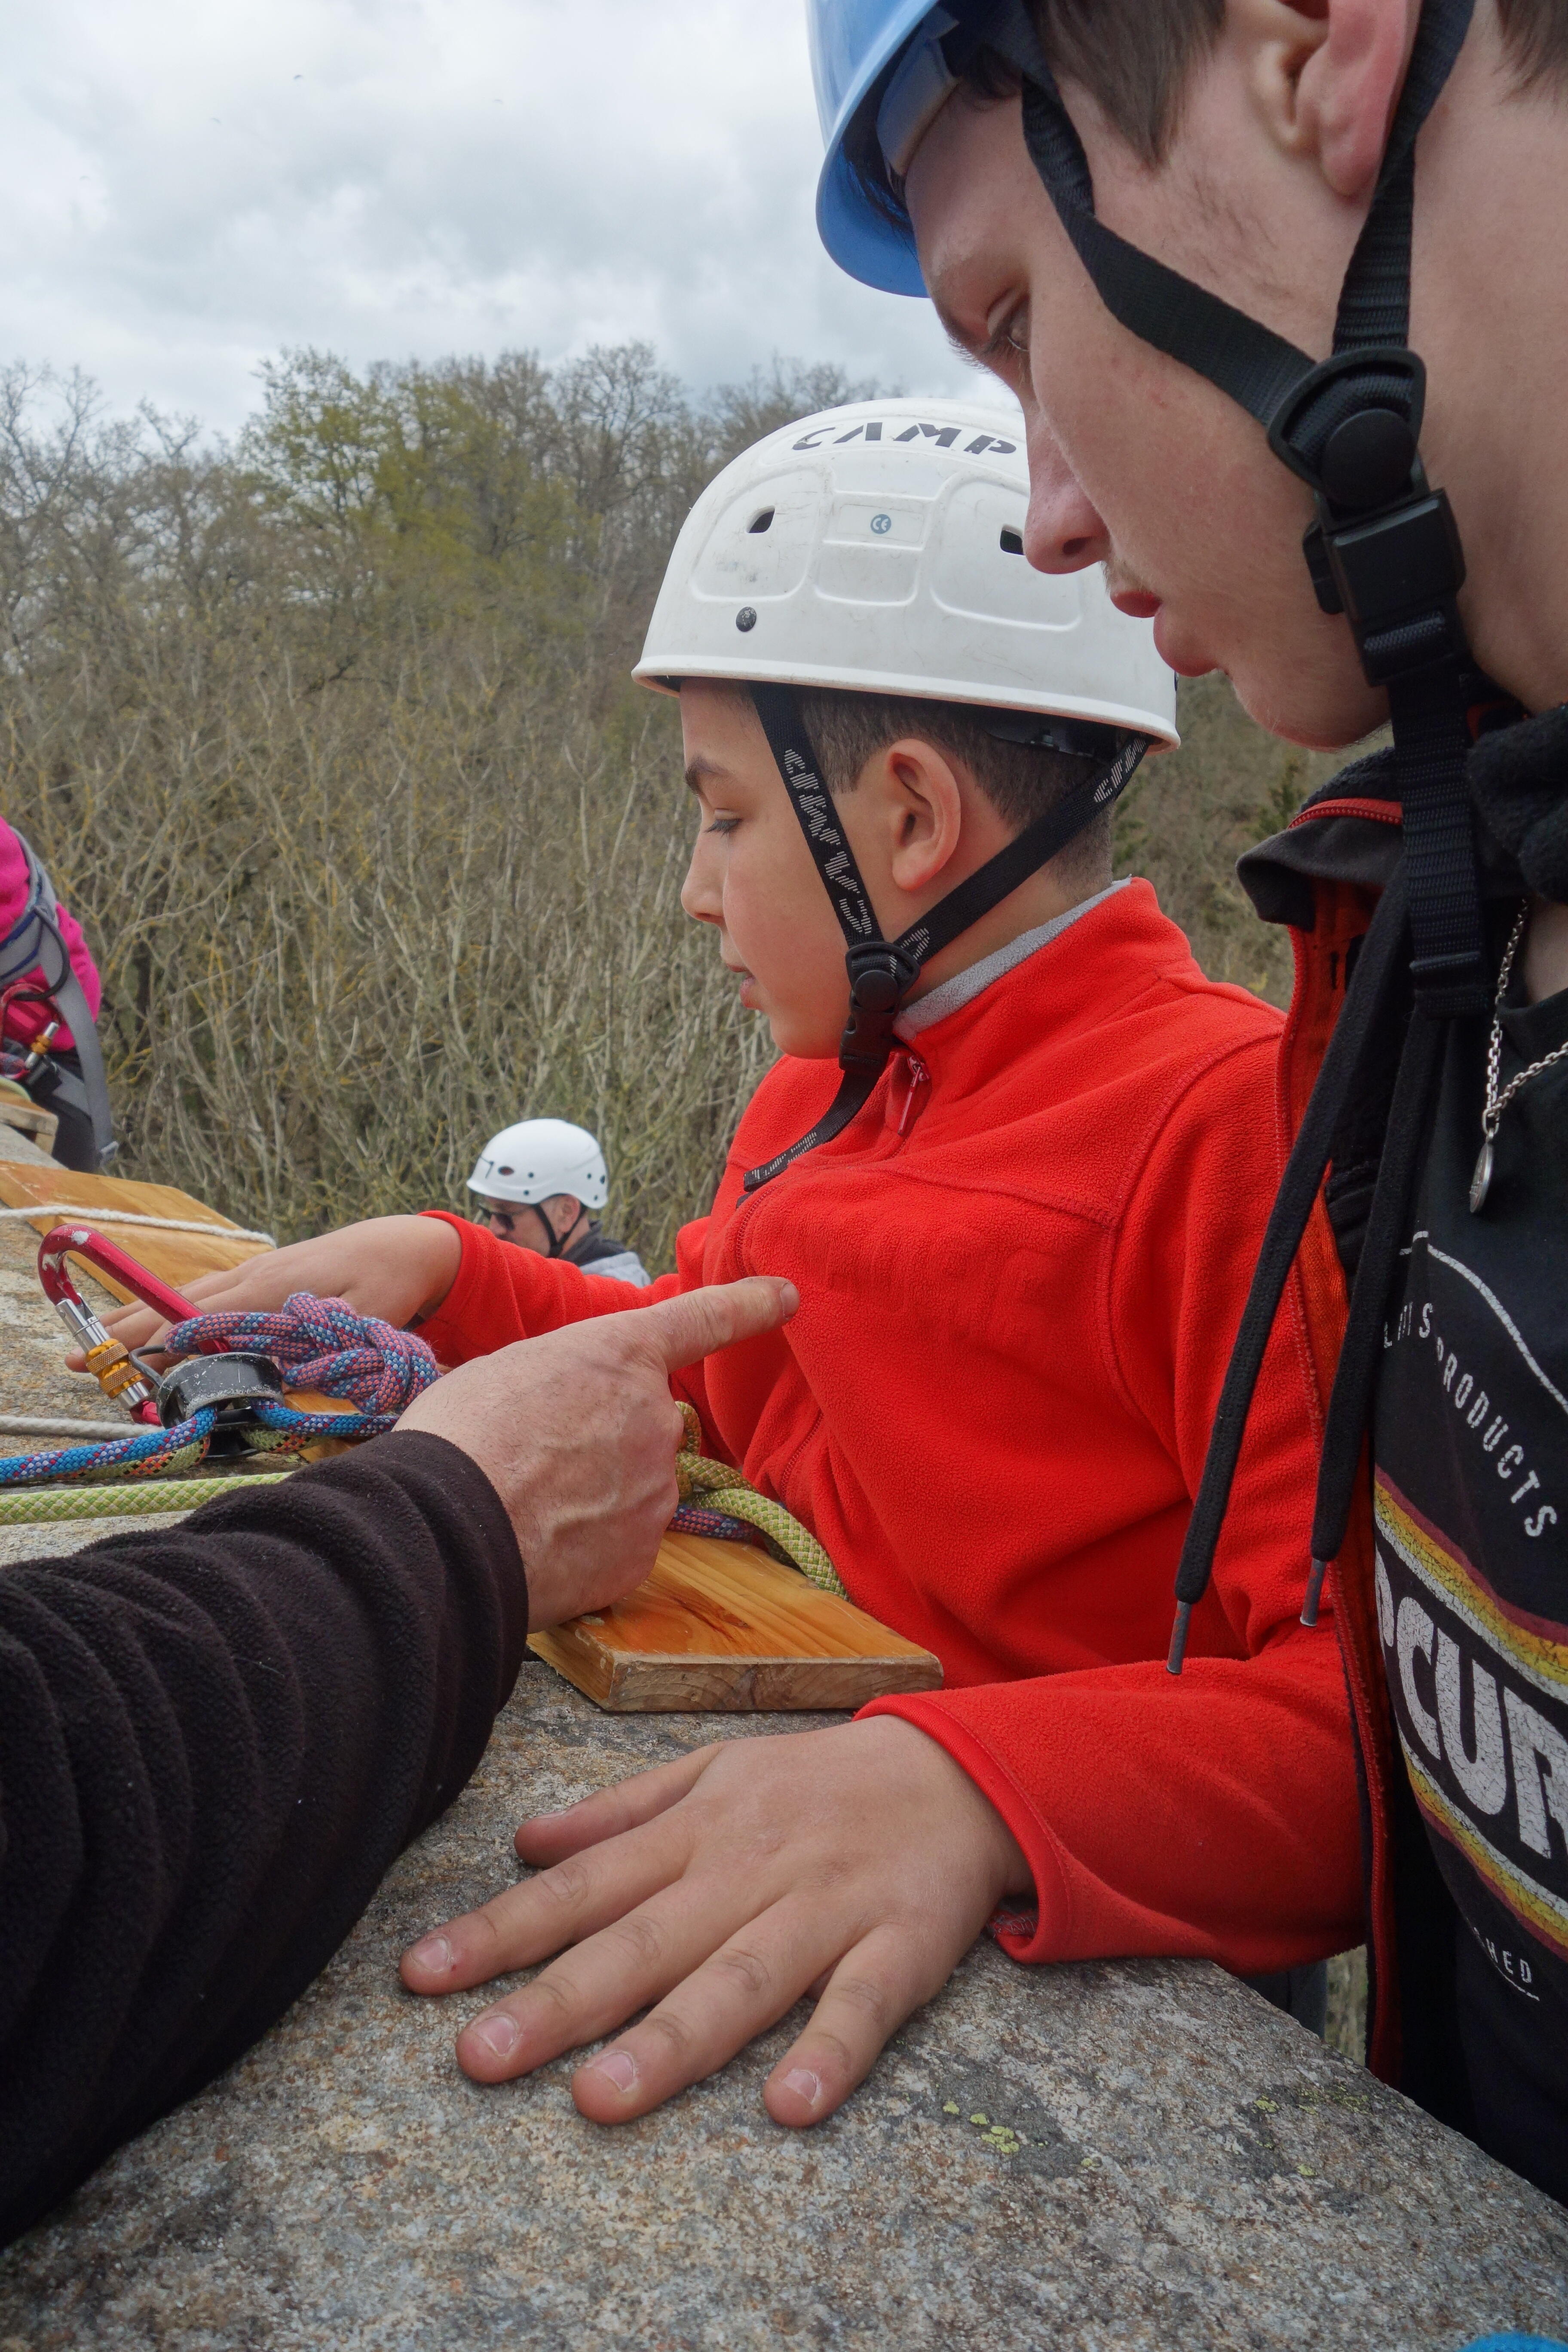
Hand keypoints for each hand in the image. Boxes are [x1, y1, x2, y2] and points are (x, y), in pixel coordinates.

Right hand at [66, 1214, 463, 1368]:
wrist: (406, 1244)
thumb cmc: (390, 1284)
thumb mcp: (367, 1323)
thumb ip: (324, 1348)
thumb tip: (280, 1377)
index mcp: (273, 1289)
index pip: (204, 1319)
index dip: (165, 1345)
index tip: (129, 1367)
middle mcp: (253, 1277)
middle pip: (179, 1307)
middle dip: (130, 1334)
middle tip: (82, 1360)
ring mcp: (253, 1273)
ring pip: (185, 1298)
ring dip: (142, 1322)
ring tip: (98, 1347)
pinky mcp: (260, 1277)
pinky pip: (204, 1294)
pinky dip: (170, 1310)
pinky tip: (151, 1327)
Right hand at [397, 1275, 797, 1627]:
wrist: (448, 1528)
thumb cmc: (461, 1436)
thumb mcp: (506, 1373)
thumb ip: (560, 1383)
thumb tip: (560, 1413)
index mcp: (620, 1356)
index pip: (701, 1319)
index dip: (748, 1305)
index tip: (786, 1296)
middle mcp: (654, 1419)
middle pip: (643, 1426)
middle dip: (603, 1442)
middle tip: (535, 1460)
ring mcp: (656, 1491)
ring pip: (633, 1489)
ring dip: (593, 1497)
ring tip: (526, 1506)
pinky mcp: (642, 1556)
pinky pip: (620, 1544)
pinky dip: (586, 1547)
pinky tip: (540, 1546)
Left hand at [400, 1715, 1030, 2124]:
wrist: (956, 1770)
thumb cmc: (815, 1784)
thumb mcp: (713, 1770)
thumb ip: (621, 1812)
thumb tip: (525, 1841)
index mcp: (699, 1829)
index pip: (584, 1885)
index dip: (501, 1929)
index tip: (422, 1977)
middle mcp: (750, 1868)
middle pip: (646, 1941)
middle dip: (560, 2000)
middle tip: (480, 2057)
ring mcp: (826, 1908)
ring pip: (742, 1978)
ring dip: (673, 2038)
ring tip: (601, 2099)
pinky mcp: (900, 1945)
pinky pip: (864, 2004)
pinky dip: (831, 2050)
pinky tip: (792, 2102)